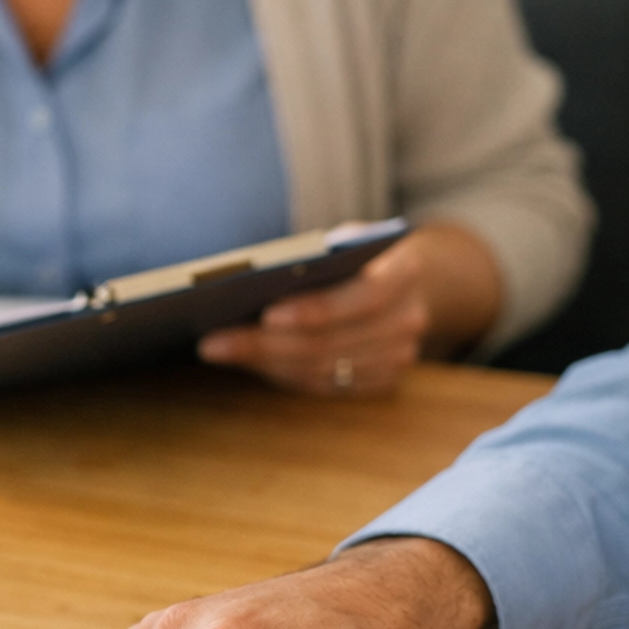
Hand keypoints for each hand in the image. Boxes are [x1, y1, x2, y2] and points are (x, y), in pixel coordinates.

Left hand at [197, 224, 500, 397]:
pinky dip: (281, 374)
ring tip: (218, 350)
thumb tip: (248, 281)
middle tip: (213, 341)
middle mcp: (407, 320)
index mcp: (404, 273)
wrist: (415, 284)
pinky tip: (246, 361)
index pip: (361, 296)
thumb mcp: (346, 243)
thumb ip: (315, 259)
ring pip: (321, 369)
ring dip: (264, 363)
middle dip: (264, 344)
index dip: (315, 309)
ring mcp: (399, 357)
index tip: (266, 314)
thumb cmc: (361, 257)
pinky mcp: (383, 382)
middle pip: (329, 342)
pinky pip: (324, 386)